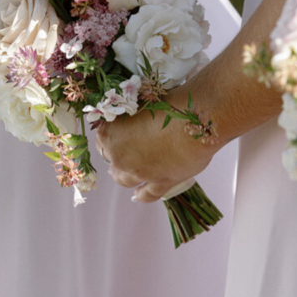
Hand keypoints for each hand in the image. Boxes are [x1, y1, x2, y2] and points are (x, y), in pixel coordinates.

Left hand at [95, 85, 219, 203]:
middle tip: (125, 153)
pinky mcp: (160, 182)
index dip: (111, 137)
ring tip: (127, 174)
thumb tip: (130, 118)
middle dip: (116, 157)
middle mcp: (119, 156)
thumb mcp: (140, 103)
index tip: (117, 136)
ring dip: (124, 177)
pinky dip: (142, 195)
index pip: (101, 139)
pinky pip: (147, 194)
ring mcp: (139, 172)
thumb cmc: (167, 102)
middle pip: (111, 161)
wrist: (195, 115)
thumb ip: (130, 116)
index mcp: (110, 133)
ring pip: (124, 180)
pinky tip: (138, 195)